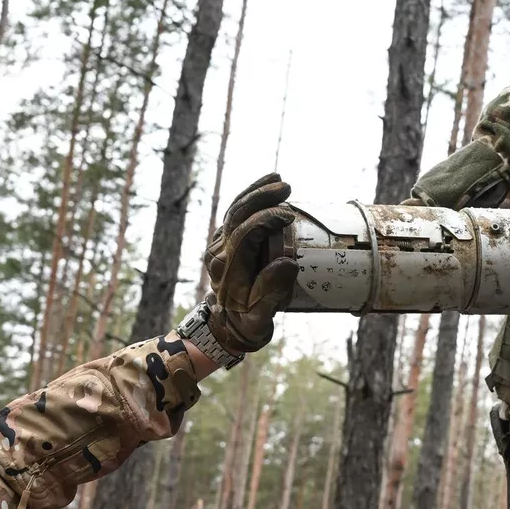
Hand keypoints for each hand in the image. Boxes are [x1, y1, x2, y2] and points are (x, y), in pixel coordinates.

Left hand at [206, 174, 298, 353]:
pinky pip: (237, 213)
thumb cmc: (248, 322)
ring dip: (256, 192)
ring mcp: (221, 244)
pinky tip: (268, 185)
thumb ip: (271, 293)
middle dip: (261, 198)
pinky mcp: (227, 240)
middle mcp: (220, 252)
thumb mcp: (260, 317)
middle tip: (286, 189)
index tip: (289, 216)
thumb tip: (287, 263)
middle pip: (237, 215)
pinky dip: (251, 197)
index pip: (244, 234)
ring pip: (235, 209)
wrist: (228, 327)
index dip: (266, 220)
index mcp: (228, 268)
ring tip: (279, 181)